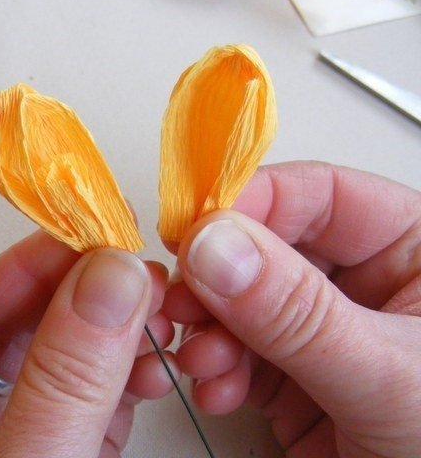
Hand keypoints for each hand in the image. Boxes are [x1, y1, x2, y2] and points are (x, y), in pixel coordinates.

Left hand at [0, 231, 175, 457]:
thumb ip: (63, 380)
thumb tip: (109, 280)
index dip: (30, 265)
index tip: (89, 238)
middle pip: (22, 319)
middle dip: (85, 295)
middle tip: (135, 273)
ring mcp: (20, 421)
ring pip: (68, 346)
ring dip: (116, 327)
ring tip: (156, 318)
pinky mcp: (68, 440)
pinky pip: (99, 384)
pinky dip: (131, 368)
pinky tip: (152, 363)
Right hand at [163, 161, 420, 456]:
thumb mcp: (387, 377)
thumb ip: (298, 314)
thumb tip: (216, 248)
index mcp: (412, 253)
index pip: (323, 195)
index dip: (255, 200)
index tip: (197, 224)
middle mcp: (362, 285)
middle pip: (269, 247)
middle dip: (219, 276)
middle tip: (185, 291)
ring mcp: (322, 331)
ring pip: (243, 301)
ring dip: (211, 328)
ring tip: (203, 356)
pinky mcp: (293, 377)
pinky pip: (238, 352)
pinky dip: (216, 368)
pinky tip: (217, 387)